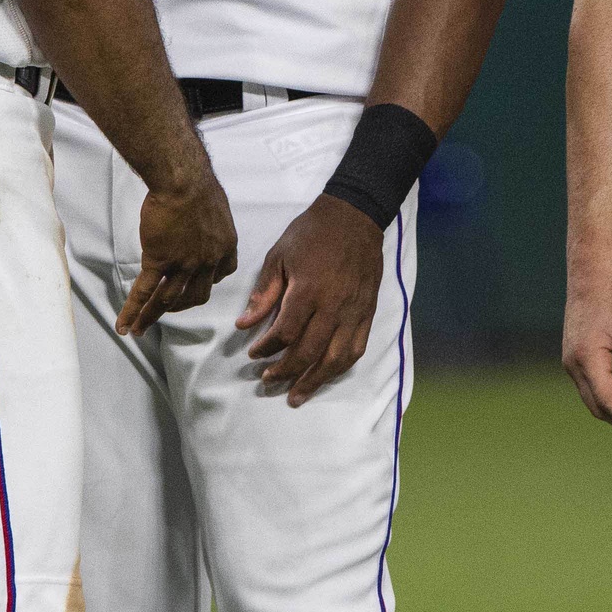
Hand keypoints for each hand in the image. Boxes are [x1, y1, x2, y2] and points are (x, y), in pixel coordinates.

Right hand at [119, 171, 237, 336]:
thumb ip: (209, 221)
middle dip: (182, 305)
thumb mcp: (214, 206)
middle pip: (197, 294)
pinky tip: (125, 324)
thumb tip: (199, 218)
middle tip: (169, 309)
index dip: (208, 280)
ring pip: (168, 299)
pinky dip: (133, 310)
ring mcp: (184, 264)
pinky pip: (144, 291)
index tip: (196, 280)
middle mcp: (208, 261)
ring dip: (154, 315)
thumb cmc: (197, 183)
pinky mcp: (159, 261)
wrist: (183, 180)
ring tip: (141, 328)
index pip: (221, 274)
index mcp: (224, 246)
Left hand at [237, 196, 384, 405]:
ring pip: (335, 358)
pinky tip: (326, 375)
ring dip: (314, 380)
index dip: (266, 348)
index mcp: (308, 290)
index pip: (285, 332)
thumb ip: (264, 292)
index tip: (254, 353)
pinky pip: (356, 349)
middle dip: (286, 372)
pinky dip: (340, 367)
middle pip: (309, 352)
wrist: (355, 216)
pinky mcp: (368, 312)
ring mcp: (354, 311)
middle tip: (268, 381)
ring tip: (296, 395)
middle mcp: (333, 306)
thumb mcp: (279, 255)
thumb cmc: (312, 233)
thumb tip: (244, 323)